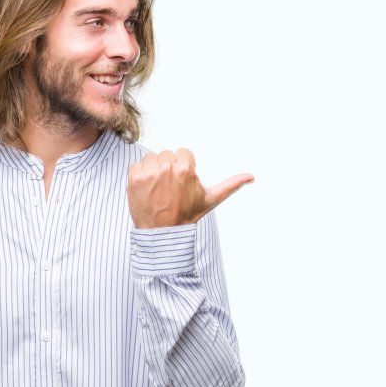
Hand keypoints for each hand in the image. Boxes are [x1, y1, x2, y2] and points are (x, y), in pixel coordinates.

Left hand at [128, 147, 252, 228]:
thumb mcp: (211, 199)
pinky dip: (139, 176)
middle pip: (167, 154)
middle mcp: (167, 168)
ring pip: (151, 158)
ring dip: (153, 170)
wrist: (164, 233)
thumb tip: (252, 177)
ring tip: (158, 189)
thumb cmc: (188, 215)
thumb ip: (231, 185)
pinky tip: (147, 190)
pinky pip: (136, 165)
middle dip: (169, 168)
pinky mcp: (133, 179)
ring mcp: (149, 173)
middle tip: (170, 188)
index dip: (183, 167)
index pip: (183, 153)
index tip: (182, 183)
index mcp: (186, 168)